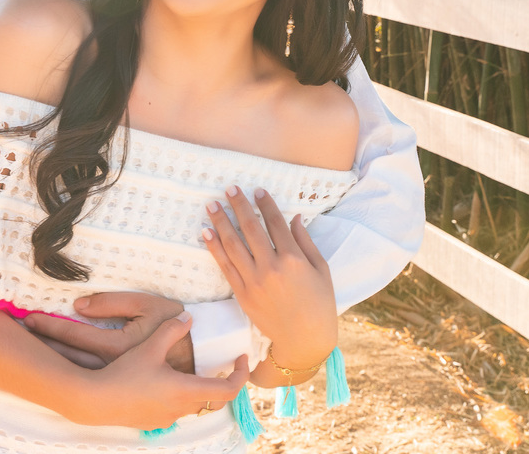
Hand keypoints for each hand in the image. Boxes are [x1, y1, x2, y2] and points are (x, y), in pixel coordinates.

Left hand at [24, 292, 193, 372]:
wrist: (201, 355)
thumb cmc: (175, 325)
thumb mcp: (147, 305)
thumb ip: (111, 302)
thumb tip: (78, 305)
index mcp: (117, 346)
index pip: (74, 334)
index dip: (50, 325)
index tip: (29, 319)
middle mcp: (111, 368)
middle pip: (66, 358)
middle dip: (41, 347)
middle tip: (16, 336)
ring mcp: (115, 382)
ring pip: (73, 373)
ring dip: (50, 362)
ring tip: (28, 352)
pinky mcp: (119, 388)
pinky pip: (86, 381)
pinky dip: (66, 374)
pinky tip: (54, 369)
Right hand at [71, 313, 247, 428]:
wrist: (96, 401)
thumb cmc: (125, 374)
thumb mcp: (150, 346)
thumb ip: (172, 330)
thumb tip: (188, 318)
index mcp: (185, 390)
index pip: (228, 389)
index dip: (240, 374)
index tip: (240, 359)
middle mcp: (181, 408)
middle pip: (214, 399)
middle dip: (220, 381)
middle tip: (221, 363)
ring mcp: (167, 418)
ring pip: (194, 404)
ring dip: (197, 387)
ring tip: (189, 367)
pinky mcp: (154, 421)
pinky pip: (176, 408)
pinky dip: (180, 395)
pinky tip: (163, 380)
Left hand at [204, 187, 336, 371]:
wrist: (304, 340)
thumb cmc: (320, 304)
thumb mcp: (321, 269)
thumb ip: (305, 241)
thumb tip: (293, 217)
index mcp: (294, 259)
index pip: (275, 223)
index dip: (265, 204)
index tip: (257, 190)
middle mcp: (271, 267)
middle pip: (250, 229)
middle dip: (239, 206)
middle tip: (229, 189)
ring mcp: (254, 281)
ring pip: (233, 245)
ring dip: (220, 223)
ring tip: (211, 206)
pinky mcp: (242, 294)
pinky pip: (225, 267)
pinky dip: (215, 249)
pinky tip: (207, 233)